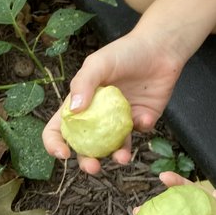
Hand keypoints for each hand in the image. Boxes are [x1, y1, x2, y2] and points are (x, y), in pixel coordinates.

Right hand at [42, 32, 184, 172]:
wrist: (160, 47)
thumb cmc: (124, 52)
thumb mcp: (98, 63)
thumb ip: (83, 84)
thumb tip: (74, 111)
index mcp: (80, 103)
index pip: (58, 128)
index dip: (55, 143)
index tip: (63, 153)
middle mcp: (98, 115)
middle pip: (86, 146)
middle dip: (87, 161)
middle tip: (93, 167)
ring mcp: (121, 120)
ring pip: (114, 146)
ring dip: (116, 156)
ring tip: (122, 158)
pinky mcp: (143, 119)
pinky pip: (140, 131)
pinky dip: (141, 128)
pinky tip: (144, 116)